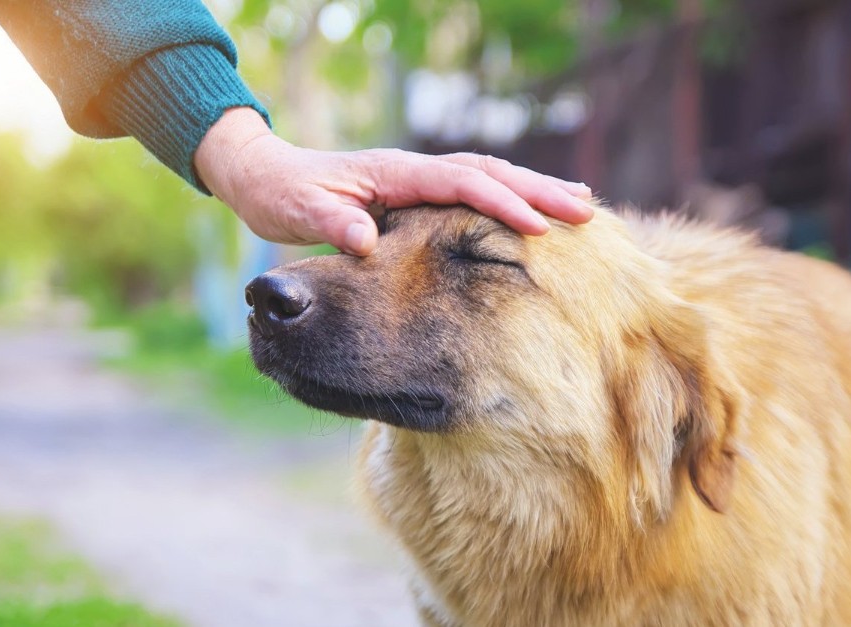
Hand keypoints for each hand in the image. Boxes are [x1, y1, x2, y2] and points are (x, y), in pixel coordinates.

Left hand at [193, 107, 594, 254]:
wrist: (264, 175)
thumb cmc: (281, 196)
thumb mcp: (298, 213)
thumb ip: (331, 225)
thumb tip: (364, 240)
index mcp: (394, 174)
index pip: (461, 183)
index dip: (502, 203)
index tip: (540, 227)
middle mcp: (412, 170)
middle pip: (489, 172)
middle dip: (538, 191)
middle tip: (586, 211)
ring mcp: (416, 178)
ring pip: (487, 177)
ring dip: (532, 189)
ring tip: (579, 204)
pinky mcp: (415, 192)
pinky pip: (472, 190)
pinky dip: (507, 196)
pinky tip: (530, 212)